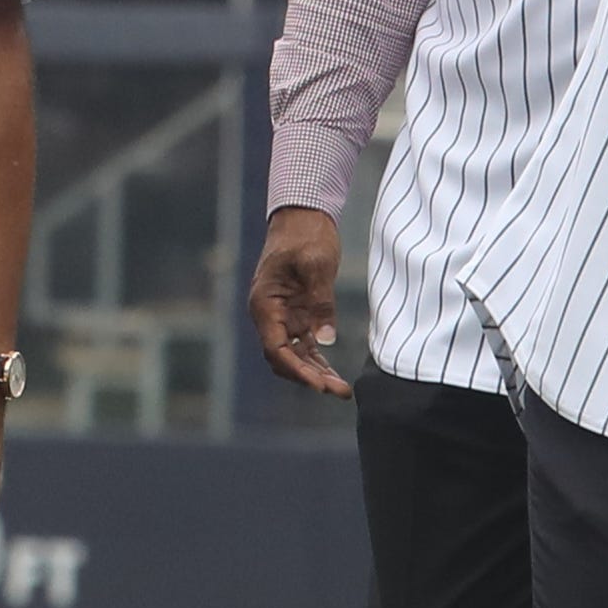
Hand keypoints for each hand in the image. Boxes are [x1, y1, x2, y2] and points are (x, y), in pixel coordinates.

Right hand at [249, 207, 352, 397]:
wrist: (303, 215)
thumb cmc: (306, 235)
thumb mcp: (316, 265)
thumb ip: (320, 302)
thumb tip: (325, 340)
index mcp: (265, 304)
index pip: (276, 349)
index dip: (297, 370)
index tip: (320, 385)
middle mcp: (270, 315)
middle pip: (284, 358)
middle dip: (309, 378)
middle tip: (339, 391)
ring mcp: (283, 316)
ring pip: (294, 356)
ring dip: (315, 373)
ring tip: (342, 390)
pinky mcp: (297, 313)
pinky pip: (305, 345)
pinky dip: (318, 360)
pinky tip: (335, 373)